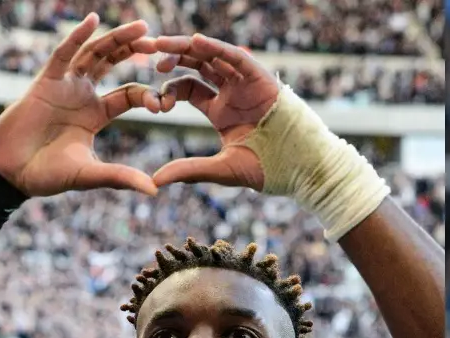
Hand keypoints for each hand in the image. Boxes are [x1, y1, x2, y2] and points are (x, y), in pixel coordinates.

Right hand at [0, 14, 163, 196]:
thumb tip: (154, 191)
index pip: (128, 94)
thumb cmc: (48, 175)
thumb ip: (122, 177)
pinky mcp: (45, 82)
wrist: (12, 173)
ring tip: (141, 27)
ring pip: (93, 54)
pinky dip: (77, 36)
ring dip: (116, 39)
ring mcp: (63, 86)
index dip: (147, 95)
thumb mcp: (91, 174)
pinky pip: (62, 53)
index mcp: (96, 114)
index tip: (163, 103)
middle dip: (134, 50)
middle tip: (159, 40)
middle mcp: (82, 95)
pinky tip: (93, 20)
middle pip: (112, 64)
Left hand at [149, 33, 282, 189]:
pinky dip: (216, 47)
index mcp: (220, 111)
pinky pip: (234, 56)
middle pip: (196, 65)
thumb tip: (155, 182)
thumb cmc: (267, 169)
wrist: (301, 166)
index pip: (188, 88)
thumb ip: (189, 170)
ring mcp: (245, 82)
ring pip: (211, 55)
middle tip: (149, 55)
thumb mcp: (221, 169)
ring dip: (186, 47)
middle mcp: (231, 92)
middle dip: (172, 58)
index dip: (169, 89)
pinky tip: (195, 42)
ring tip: (161, 44)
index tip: (157, 103)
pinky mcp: (259, 76)